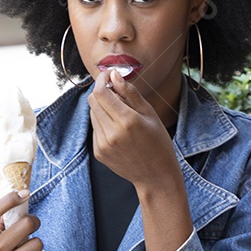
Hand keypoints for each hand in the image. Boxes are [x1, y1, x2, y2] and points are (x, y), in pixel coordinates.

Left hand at [87, 68, 180, 189]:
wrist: (156, 176)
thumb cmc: (158, 142)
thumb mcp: (149, 113)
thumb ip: (130, 92)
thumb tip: (114, 75)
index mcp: (127, 121)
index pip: (101, 92)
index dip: (102, 79)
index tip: (109, 75)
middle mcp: (111, 133)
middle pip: (93, 101)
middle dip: (102, 91)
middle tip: (115, 91)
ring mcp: (103, 145)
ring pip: (92, 113)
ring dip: (102, 107)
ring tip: (120, 113)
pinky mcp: (98, 152)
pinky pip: (95, 128)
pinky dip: (103, 122)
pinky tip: (118, 129)